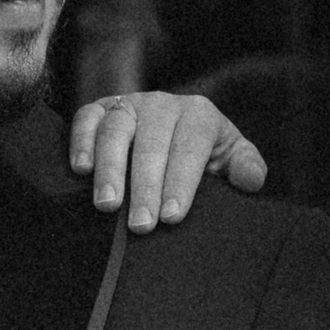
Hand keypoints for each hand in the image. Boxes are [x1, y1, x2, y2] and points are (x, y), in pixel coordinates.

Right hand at [67, 90, 267, 232]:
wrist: (174, 134)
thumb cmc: (204, 156)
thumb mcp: (230, 159)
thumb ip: (246, 168)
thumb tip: (249, 179)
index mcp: (199, 114)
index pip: (190, 145)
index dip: (181, 181)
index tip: (172, 217)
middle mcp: (162, 104)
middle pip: (152, 141)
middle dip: (146, 186)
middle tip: (141, 225)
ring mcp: (129, 104)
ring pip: (116, 129)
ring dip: (110, 169)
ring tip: (108, 206)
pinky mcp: (99, 108)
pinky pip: (86, 118)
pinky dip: (81, 141)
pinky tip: (81, 170)